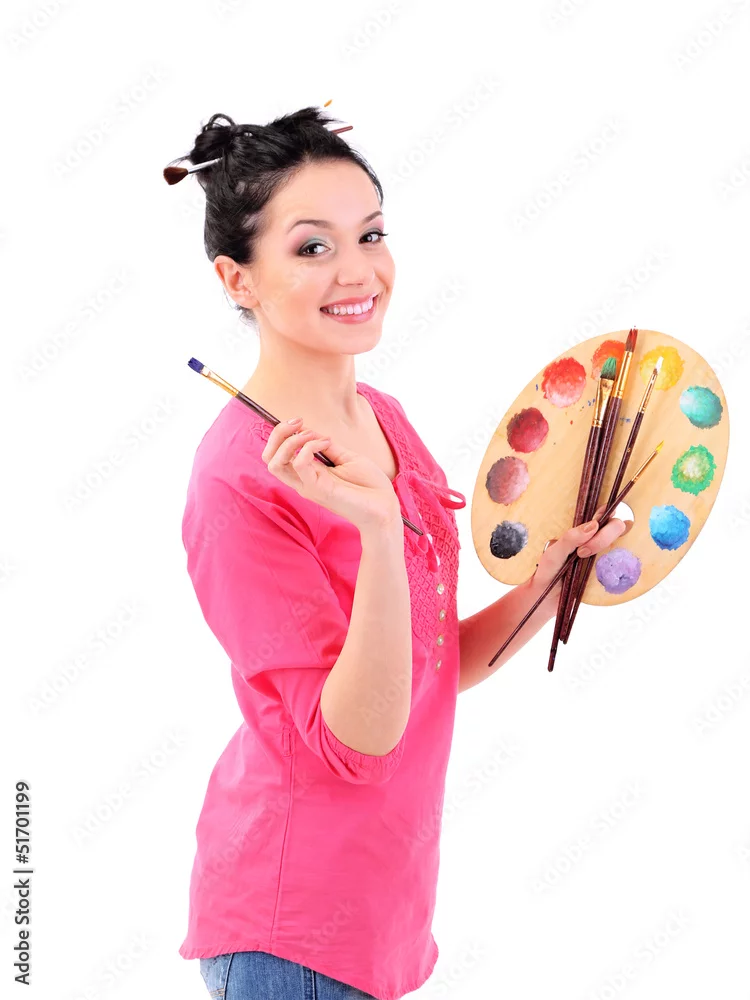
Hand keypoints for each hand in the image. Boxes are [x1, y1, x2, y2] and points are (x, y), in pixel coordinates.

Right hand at [261, 418, 402, 532]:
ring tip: (312, 434)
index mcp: (307, 474)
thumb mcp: (346, 458)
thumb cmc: (369, 486)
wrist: (386, 507)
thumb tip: (310, 430)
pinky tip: (327, 443)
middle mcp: (303, 481)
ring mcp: (309, 487)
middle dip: (278, 434)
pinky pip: (300, 465)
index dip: (281, 434)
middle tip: (298, 422)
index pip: (275, 456)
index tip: (300, 421)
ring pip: (276, 463)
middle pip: (268, 459)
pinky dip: (309, 446)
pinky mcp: (320, 490)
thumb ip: (326, 447)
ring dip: (291, 440)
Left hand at [529, 503, 632, 607]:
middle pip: (618, 526)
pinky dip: (619, 565)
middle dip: (604, 535)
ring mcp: (606, 556)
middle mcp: (599, 540)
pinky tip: (601, 571)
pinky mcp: (610, 573)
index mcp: (585, 531)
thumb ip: (570, 538)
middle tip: (582, 551)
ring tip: (583, 558)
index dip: (606, 512)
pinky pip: (623, 565)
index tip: (595, 525)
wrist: (548, 598)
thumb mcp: (554, 553)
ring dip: (607, 547)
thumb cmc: (549, 571)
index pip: (605, 513)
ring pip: (624, 543)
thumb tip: (593, 526)